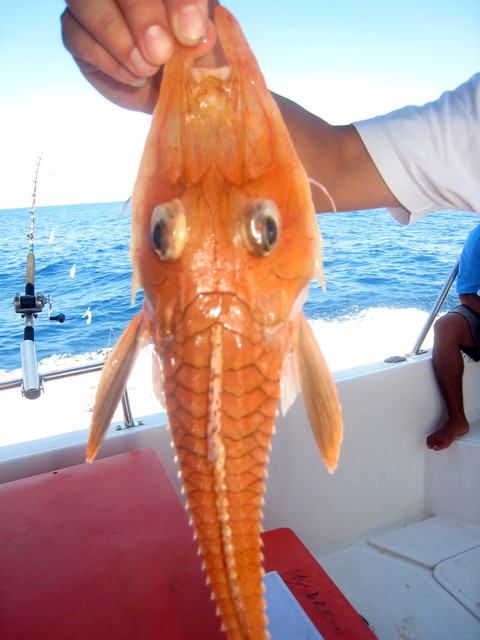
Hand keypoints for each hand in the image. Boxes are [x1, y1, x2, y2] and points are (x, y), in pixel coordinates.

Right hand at [61, 0, 217, 113]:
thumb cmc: (196, 62)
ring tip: (146, 68)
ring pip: (86, 2)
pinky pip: (76, 36)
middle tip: (161, 54)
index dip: (177, 1)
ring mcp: (96, 3)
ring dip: (117, 38)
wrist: (178, 90)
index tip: (191, 34)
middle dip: (142, 16)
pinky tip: (134, 77)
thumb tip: (196, 33)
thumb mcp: (208, 51)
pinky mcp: (77, 31)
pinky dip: (106, 60)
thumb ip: (205, 37)